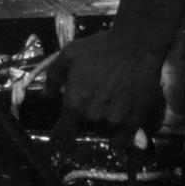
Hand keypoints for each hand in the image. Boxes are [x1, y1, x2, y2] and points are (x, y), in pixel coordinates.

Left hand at [34, 28, 169, 140]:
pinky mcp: (134, 121)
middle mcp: (92, 116)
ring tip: (110, 111)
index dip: (63, 133)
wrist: (136, 45)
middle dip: (86, 122)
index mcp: (74, 103)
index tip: (67, 130)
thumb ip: (53, 76)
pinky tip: (120, 129)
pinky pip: (122, 141)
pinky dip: (119, 139)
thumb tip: (47, 95)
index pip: (63, 133)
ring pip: (104, 133)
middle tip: (95, 107)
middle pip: (85, 130)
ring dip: (104, 126)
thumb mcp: (69, 54)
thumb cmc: (101, 48)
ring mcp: (114, 120)